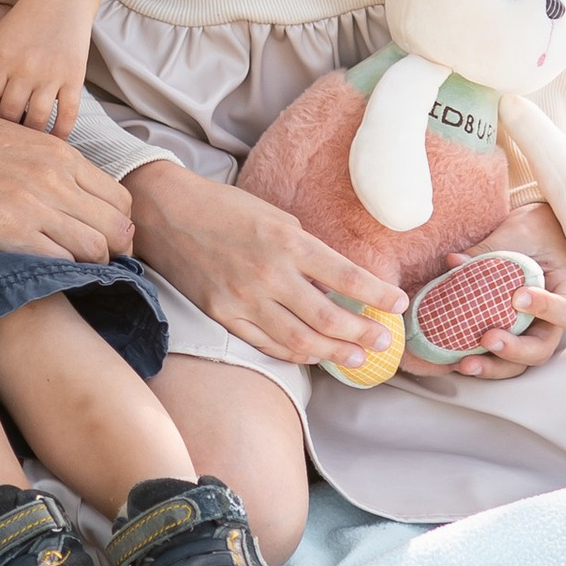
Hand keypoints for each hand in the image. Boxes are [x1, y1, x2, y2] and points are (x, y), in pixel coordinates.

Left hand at [0, 4, 89, 137]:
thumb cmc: (25, 20)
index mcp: (0, 58)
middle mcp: (24, 68)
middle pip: (8, 114)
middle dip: (3, 130)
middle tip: (2, 140)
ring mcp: (51, 75)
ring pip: (36, 120)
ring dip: (29, 136)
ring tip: (24, 143)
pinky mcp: (74, 78)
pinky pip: (67, 115)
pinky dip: (60, 132)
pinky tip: (54, 142)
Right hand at [0, 105, 134, 265]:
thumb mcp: (11, 138)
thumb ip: (43, 163)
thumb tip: (62, 191)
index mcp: (58, 152)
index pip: (119, 198)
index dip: (118, 225)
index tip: (105, 240)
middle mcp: (55, 177)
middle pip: (118, 226)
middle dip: (115, 250)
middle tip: (95, 264)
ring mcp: (34, 206)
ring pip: (97, 249)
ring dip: (89, 266)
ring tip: (68, 273)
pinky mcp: (7, 233)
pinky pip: (60, 263)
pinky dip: (61, 274)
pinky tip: (42, 274)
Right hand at [125, 161, 407, 371]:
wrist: (167, 212)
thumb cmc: (224, 208)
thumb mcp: (274, 216)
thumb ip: (304, 250)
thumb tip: (334, 284)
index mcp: (287, 241)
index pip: (346, 276)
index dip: (377, 294)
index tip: (398, 304)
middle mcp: (269, 273)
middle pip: (328, 318)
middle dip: (362, 332)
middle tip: (383, 342)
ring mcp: (244, 299)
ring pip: (299, 341)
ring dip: (333, 353)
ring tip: (356, 357)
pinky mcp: (222, 314)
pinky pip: (265, 344)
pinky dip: (293, 354)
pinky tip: (312, 354)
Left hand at [397, 203, 565, 381]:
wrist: (524, 235)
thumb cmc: (529, 233)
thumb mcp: (516, 234)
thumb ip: (490, 250)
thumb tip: (455, 262)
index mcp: (564, 293)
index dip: (547, 309)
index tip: (519, 296)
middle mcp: (548, 320)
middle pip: (541, 349)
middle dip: (515, 350)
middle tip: (489, 339)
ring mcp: (526, 331)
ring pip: (517, 363)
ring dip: (492, 367)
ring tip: (465, 364)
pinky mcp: (504, 335)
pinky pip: (494, 356)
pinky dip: (477, 360)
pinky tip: (453, 361)